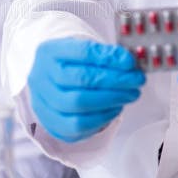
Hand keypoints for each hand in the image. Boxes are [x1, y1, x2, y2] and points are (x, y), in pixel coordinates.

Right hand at [28, 37, 144, 142]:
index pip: (82, 52)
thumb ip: (104, 55)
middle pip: (81, 79)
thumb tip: (128, 63)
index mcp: (49, 52)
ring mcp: (43, 101)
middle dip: (115, 80)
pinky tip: (116, 107)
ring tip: (130, 94)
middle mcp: (41, 76)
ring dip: (111, 99)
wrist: (50, 85)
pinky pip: (77, 125)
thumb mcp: (83, 52)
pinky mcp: (51, 123)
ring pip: (78, 103)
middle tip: (137, 80)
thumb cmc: (72, 66)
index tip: (130, 62)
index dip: (109, 58)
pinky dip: (102, 117)